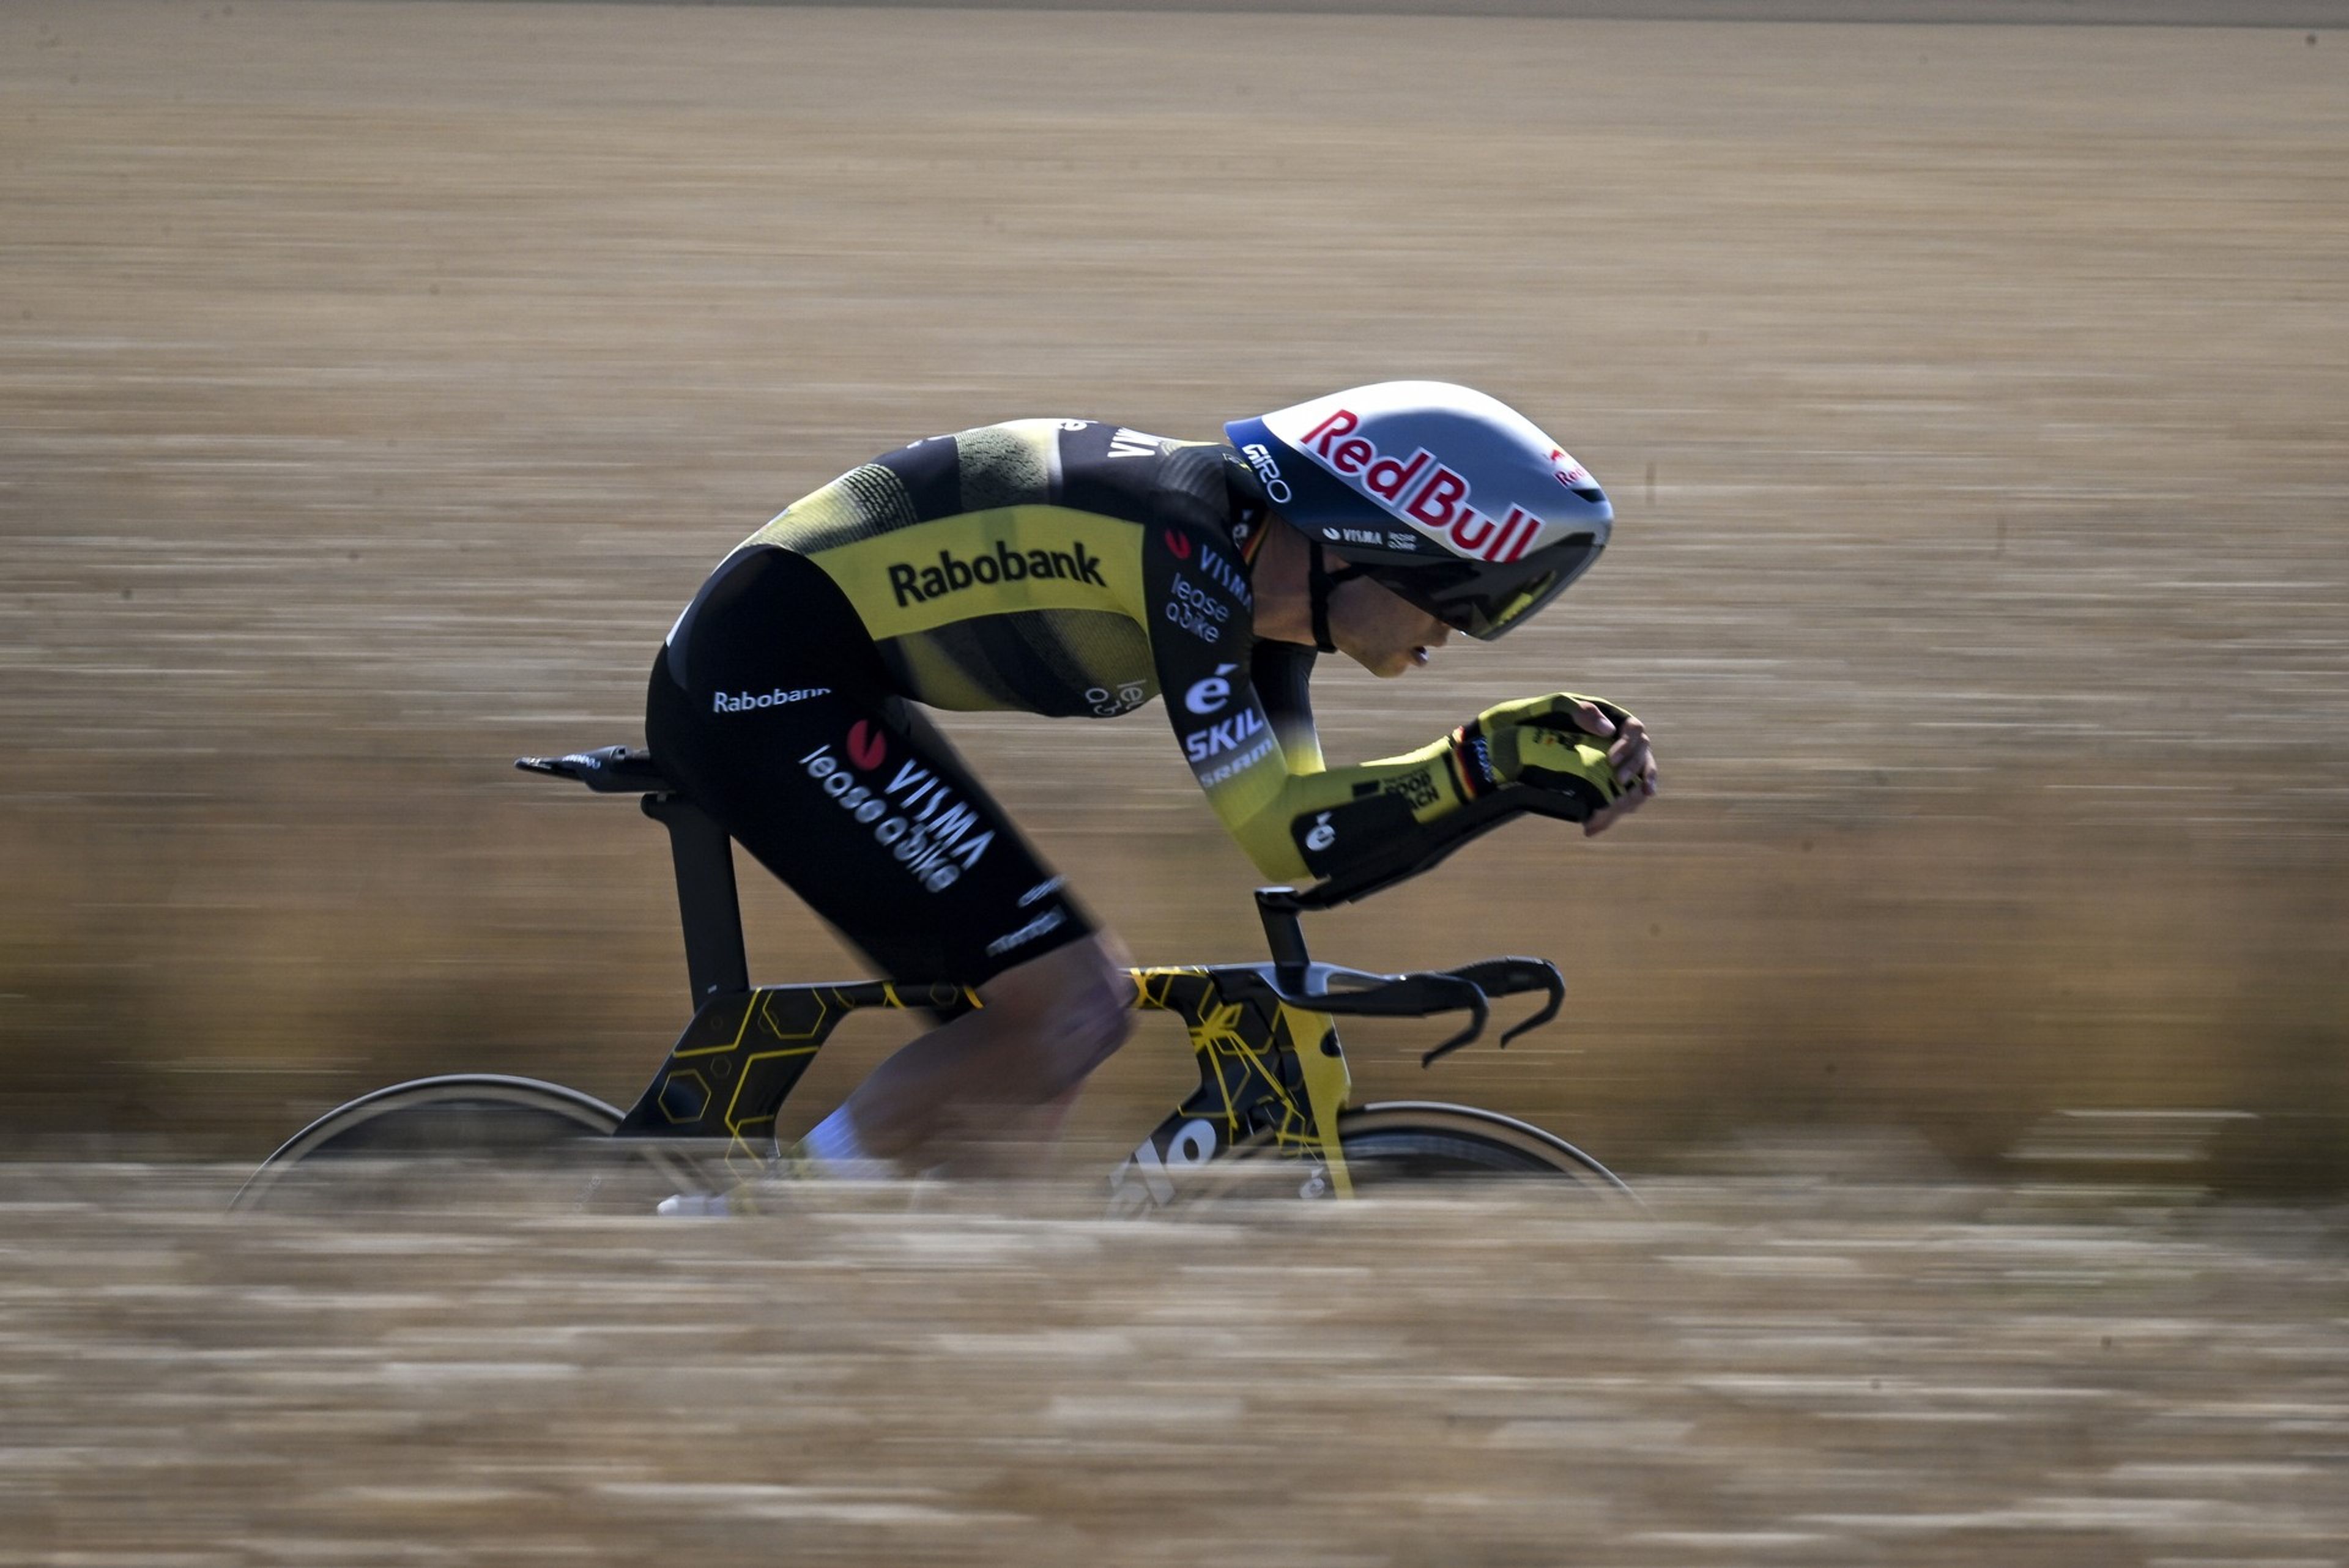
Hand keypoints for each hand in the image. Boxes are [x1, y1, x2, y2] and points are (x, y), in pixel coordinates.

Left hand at [1451, 692, 1656, 834]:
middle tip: (1620, 782)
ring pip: (1636, 778)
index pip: (1635, 731)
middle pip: (1642, 755)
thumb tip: (1607, 730)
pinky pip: (1619, 794)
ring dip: (1634, 793)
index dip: (1630, 746)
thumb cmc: (1542, 714)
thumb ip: (1581, 711)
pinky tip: (1599, 822)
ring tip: (1625, 808)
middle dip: (1636, 769)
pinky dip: (1615, 808)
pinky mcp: (1602, 781)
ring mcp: (1613, 762)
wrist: (1519, 735)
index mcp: (1613, 720)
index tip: (1612, 759)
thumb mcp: (1558, 706)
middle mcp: (1618, 741)